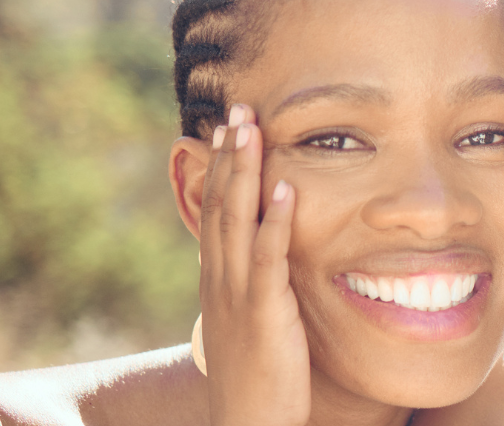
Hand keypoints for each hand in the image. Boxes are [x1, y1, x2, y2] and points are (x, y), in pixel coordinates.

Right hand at [198, 104, 310, 425]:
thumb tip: (271, 254)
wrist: (249, 421)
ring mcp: (239, 292)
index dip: (222, 166)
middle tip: (238, 107)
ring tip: (253, 128)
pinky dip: (276, 220)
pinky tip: (286, 187)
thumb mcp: (252, 318)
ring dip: (246, 171)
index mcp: (218, 277)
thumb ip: (258, 283)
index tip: (229, 126)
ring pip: (238, 219)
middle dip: (230, 153)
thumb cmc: (258, 374)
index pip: (217, 209)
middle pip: (222, 203)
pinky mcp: (264, 310)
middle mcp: (221, 277)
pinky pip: (268, 257)